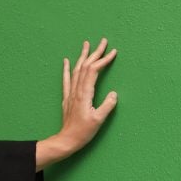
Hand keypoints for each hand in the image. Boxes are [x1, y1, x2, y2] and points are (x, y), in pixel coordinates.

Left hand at [56, 37, 117, 158]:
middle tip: (103, 41)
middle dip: (95, 53)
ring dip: (82, 56)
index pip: (93, 71)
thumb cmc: (83, 132)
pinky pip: (66, 79)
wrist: (66, 140)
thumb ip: (107, 106)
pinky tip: (66, 61)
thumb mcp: (98, 120)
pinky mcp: (67, 98)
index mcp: (84, 94)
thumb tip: (114, 93)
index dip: (103, 60)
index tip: (113, 52)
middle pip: (85, 66)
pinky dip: (67, 69)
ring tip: (87, 44)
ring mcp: (70, 93)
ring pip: (76, 70)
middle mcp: (76, 91)